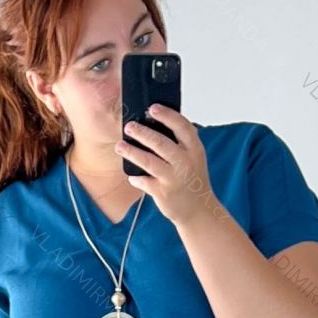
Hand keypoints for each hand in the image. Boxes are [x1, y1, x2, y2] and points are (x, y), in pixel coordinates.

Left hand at [115, 105, 213, 226]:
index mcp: (194, 149)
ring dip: (132, 152)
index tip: (152, 108)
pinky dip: (136, 178)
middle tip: (129, 126)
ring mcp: (174, 178)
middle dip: (142, 133)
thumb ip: (180, 142)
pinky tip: (131, 176)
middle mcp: (185, 162)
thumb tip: (153, 122)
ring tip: (120, 146)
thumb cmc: (192, 178)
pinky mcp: (163, 193)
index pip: (182, 127)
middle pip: (161, 143)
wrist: (198, 210)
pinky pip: (144, 182)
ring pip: (148, 162)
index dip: (167, 116)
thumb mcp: (193, 157)